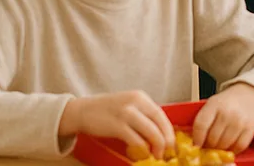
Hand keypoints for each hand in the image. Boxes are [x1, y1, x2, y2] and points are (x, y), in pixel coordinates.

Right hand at [58, 91, 174, 153]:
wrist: (82, 110)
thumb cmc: (106, 112)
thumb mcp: (127, 106)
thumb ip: (141, 116)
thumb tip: (157, 134)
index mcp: (140, 97)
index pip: (161, 113)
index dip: (168, 130)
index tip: (171, 143)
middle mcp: (136, 102)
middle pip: (159, 121)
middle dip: (166, 139)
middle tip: (167, 153)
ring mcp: (126, 113)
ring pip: (150, 131)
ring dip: (156, 146)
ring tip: (156, 156)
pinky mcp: (117, 125)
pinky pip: (135, 139)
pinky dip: (141, 149)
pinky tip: (141, 155)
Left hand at [192, 83, 253, 152]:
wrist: (249, 94)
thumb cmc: (228, 102)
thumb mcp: (213, 104)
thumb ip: (203, 120)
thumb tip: (195, 144)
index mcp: (215, 104)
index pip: (200, 125)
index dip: (197, 139)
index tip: (196, 145)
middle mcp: (227, 112)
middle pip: (212, 139)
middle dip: (209, 145)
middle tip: (209, 144)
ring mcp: (240, 121)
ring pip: (224, 146)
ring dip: (220, 148)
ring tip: (220, 142)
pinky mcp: (250, 128)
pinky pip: (238, 147)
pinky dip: (233, 149)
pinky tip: (231, 144)